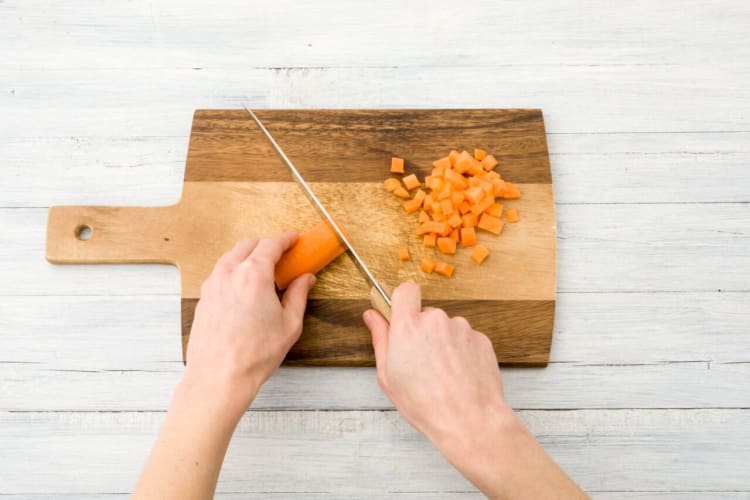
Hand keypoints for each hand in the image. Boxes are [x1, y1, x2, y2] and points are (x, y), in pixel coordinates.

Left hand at [183, 232, 315, 418]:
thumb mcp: (289, 324)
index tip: (294, 240)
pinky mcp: (203, 297)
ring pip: (231, 257)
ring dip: (248, 257)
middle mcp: (229, 273)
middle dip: (266, 246)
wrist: (219, 377)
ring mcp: (212, 284)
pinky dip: (234, 272)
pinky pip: (220, 273)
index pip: (271, 244)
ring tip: (263, 274)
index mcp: (254, 274)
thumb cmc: (253, 355)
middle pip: (249, 245)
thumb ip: (298, 295)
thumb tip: (305, 279)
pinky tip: (245, 289)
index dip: (286, 239)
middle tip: (282, 257)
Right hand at [363, 282, 586, 498]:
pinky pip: (465, 339)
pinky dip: (462, 352)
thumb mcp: (388, 376)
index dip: (402, 301)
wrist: (470, 420)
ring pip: (447, 327)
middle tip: (421, 362)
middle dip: (422, 331)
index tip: (400, 316)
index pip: (405, 290)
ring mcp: (462, 328)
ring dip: (443, 343)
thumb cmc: (425, 403)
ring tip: (443, 374)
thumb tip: (372, 316)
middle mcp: (436, 320)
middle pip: (426, 314)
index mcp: (408, 326)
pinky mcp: (481, 339)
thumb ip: (380, 339)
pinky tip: (459, 375)